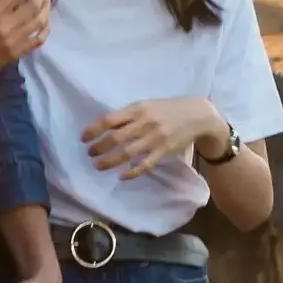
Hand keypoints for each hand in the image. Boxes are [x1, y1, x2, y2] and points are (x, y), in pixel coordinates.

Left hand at [83, 96, 228, 179]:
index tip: (84, 138)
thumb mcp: (147, 106)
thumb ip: (129, 115)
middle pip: (115, 138)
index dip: (94, 130)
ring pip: (127, 154)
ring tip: (98, 166)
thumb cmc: (168, 109)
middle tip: (89, 153)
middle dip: (99, 147)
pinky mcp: (164, 151)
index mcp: (138, 109)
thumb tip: (106, 126)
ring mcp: (155, 138)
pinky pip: (144, 165)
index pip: (110, 120)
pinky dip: (131, 172)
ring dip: (110, 161)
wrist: (198, 115)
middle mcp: (145, 123)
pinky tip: (122, 176)